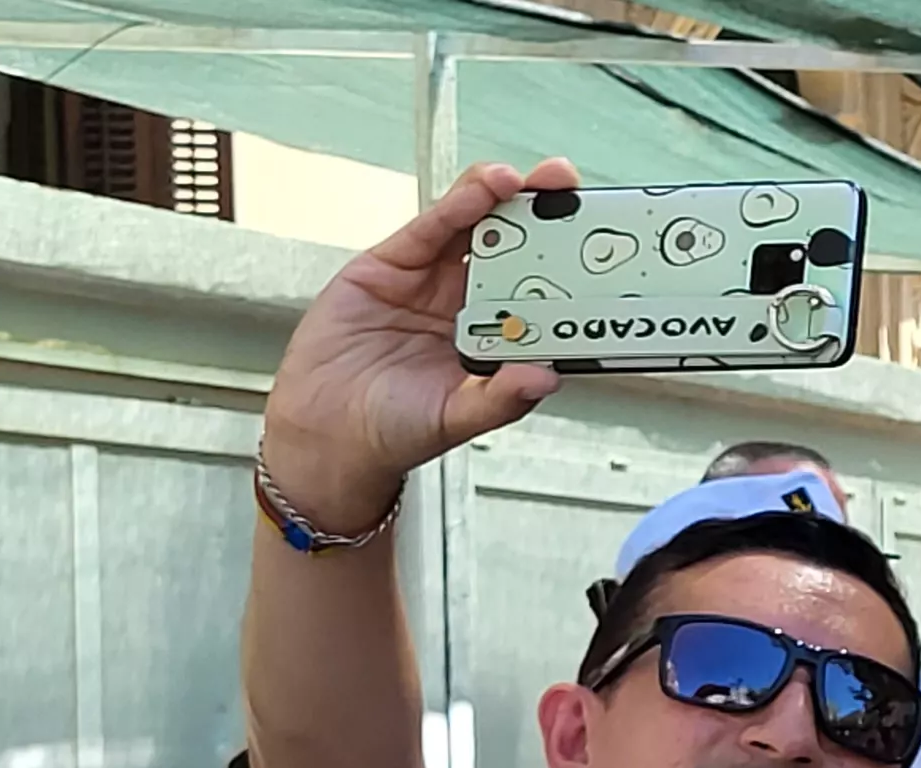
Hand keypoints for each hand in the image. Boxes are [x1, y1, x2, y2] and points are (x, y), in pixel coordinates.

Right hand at [258, 158, 577, 532]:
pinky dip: (458, 206)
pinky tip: (482, 189)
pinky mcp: (391, 265)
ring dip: (504, 198)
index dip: (569, 265)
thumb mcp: (456, 420)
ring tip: (530, 181)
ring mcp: (431, 281)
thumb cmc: (392, 430)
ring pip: (475, 227)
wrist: (322, 432)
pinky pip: (430, 229)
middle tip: (573, 190)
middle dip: (544, 215)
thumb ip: (501, 400)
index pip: (542, 292)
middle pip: (515, 248)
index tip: (598, 246)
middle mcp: (469, 304)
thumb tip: (547, 378)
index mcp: (497, 339)